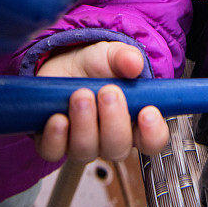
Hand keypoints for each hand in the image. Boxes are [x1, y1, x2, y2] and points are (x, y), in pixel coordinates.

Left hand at [35, 41, 169, 162]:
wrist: (63, 65)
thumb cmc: (94, 65)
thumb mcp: (112, 55)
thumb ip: (125, 58)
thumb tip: (133, 63)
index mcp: (134, 120)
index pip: (152, 141)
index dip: (153, 133)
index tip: (148, 113)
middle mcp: (109, 138)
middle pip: (118, 148)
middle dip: (113, 121)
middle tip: (108, 92)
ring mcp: (81, 144)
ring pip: (86, 151)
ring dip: (84, 124)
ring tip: (81, 95)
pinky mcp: (54, 143)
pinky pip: (54, 151)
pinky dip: (55, 137)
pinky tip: (58, 118)